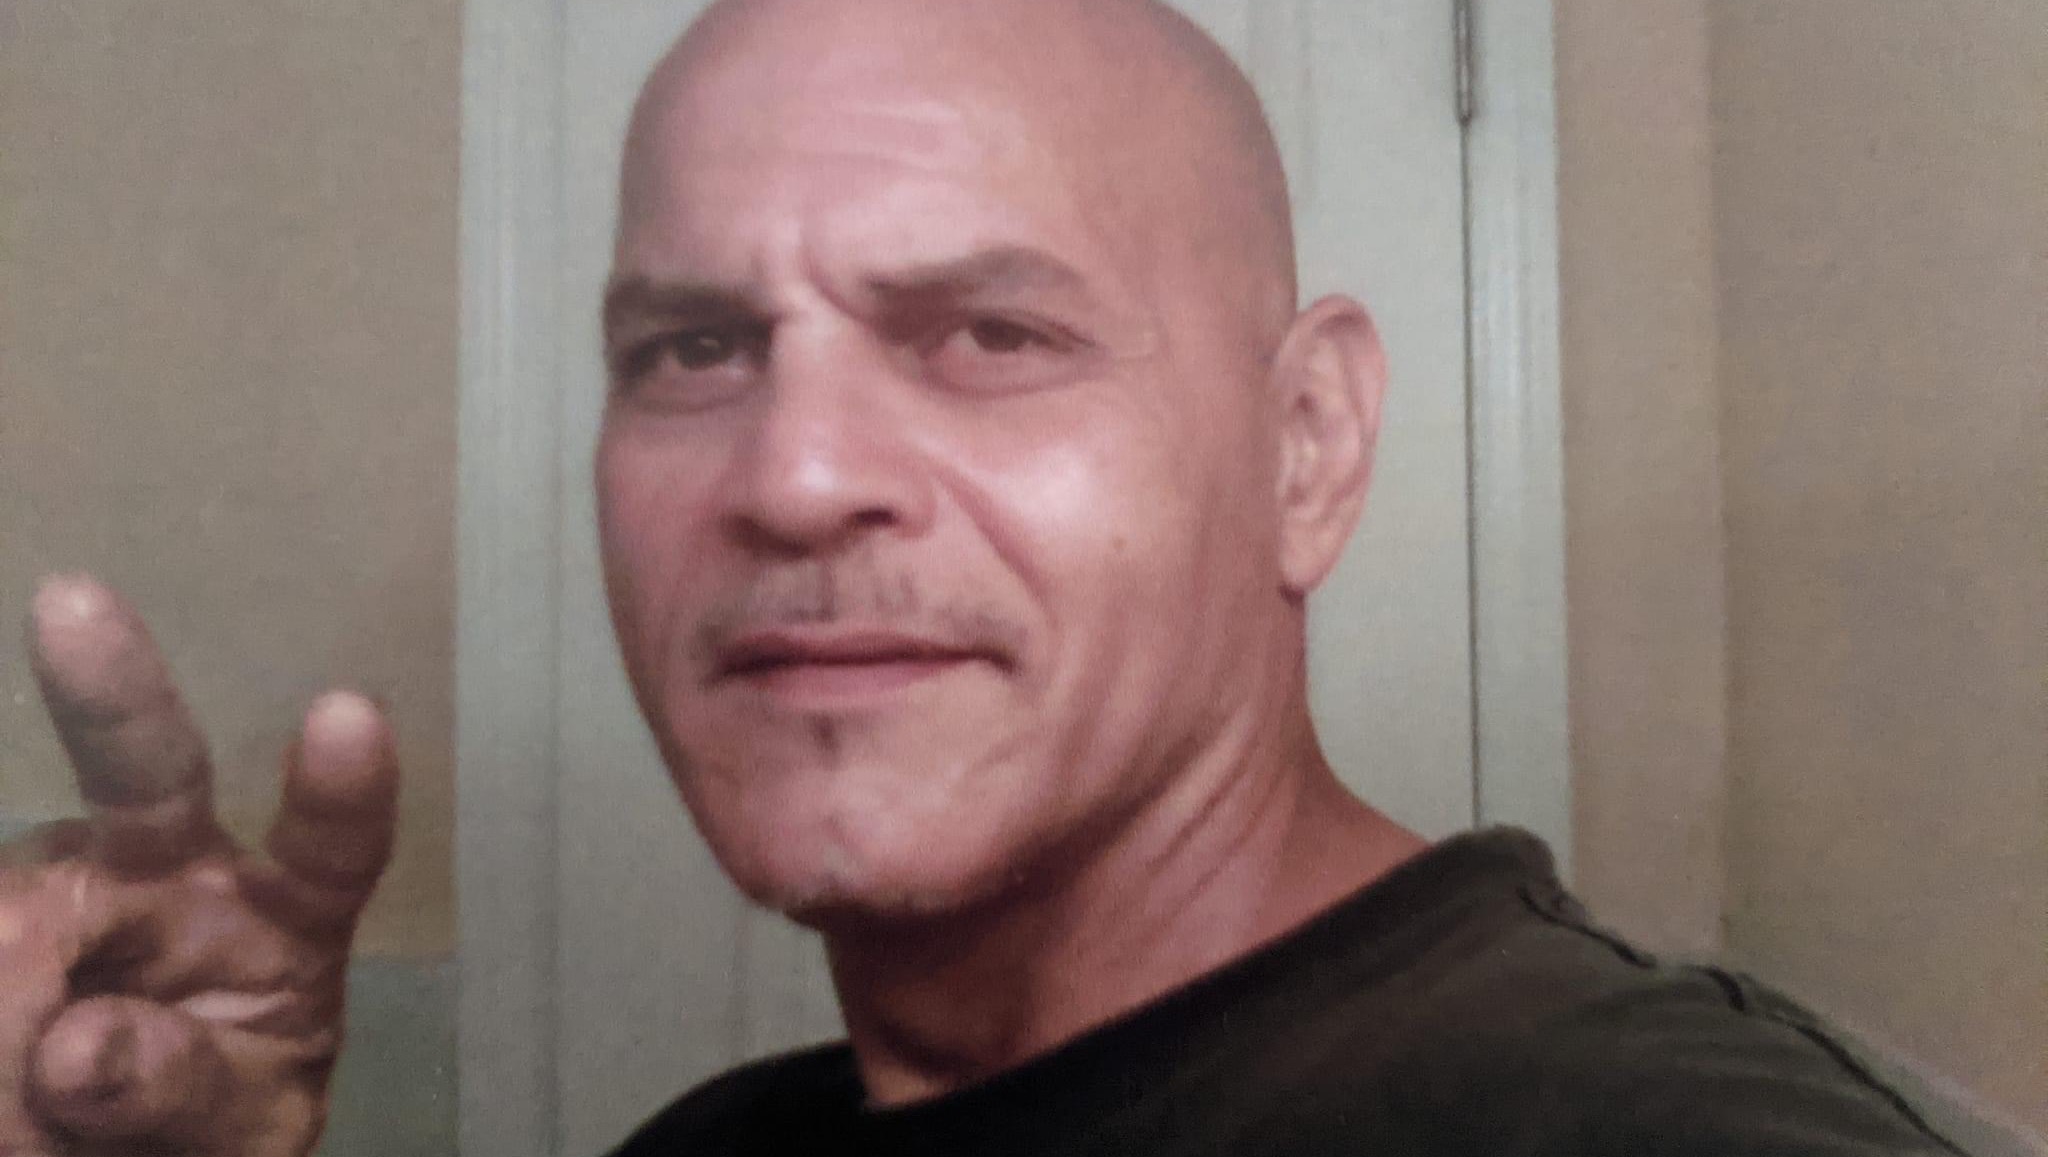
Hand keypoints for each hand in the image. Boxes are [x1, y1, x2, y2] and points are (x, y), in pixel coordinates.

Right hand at [2, 576, 397, 1156]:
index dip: (343, 788)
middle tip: (74, 607)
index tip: (348, 716)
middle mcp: (171, 872)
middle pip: (150, 774)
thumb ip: (182, 1089)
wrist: (111, 1147)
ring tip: (29, 1101)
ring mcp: (61, 887)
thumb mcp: (230, 1133)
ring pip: (12, 916)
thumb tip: (81, 1048)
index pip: (331, 849)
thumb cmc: (213, 1125)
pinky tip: (9, 1036)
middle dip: (114, 690)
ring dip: (11, 1000)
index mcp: (285, 919)